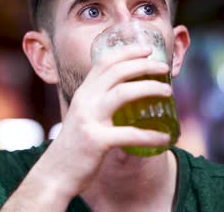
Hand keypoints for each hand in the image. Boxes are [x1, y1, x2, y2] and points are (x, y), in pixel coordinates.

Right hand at [2, 46, 171, 210]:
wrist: (55, 172)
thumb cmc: (74, 145)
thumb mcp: (82, 116)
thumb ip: (97, 104)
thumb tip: (124, 97)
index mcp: (83, 93)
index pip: (104, 62)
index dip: (127, 52)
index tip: (147, 50)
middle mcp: (85, 101)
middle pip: (117, 72)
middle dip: (143, 65)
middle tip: (164, 69)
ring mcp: (89, 120)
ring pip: (123, 93)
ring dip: (150, 88)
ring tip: (168, 92)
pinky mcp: (96, 140)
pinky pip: (130, 134)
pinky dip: (150, 136)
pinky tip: (164, 138)